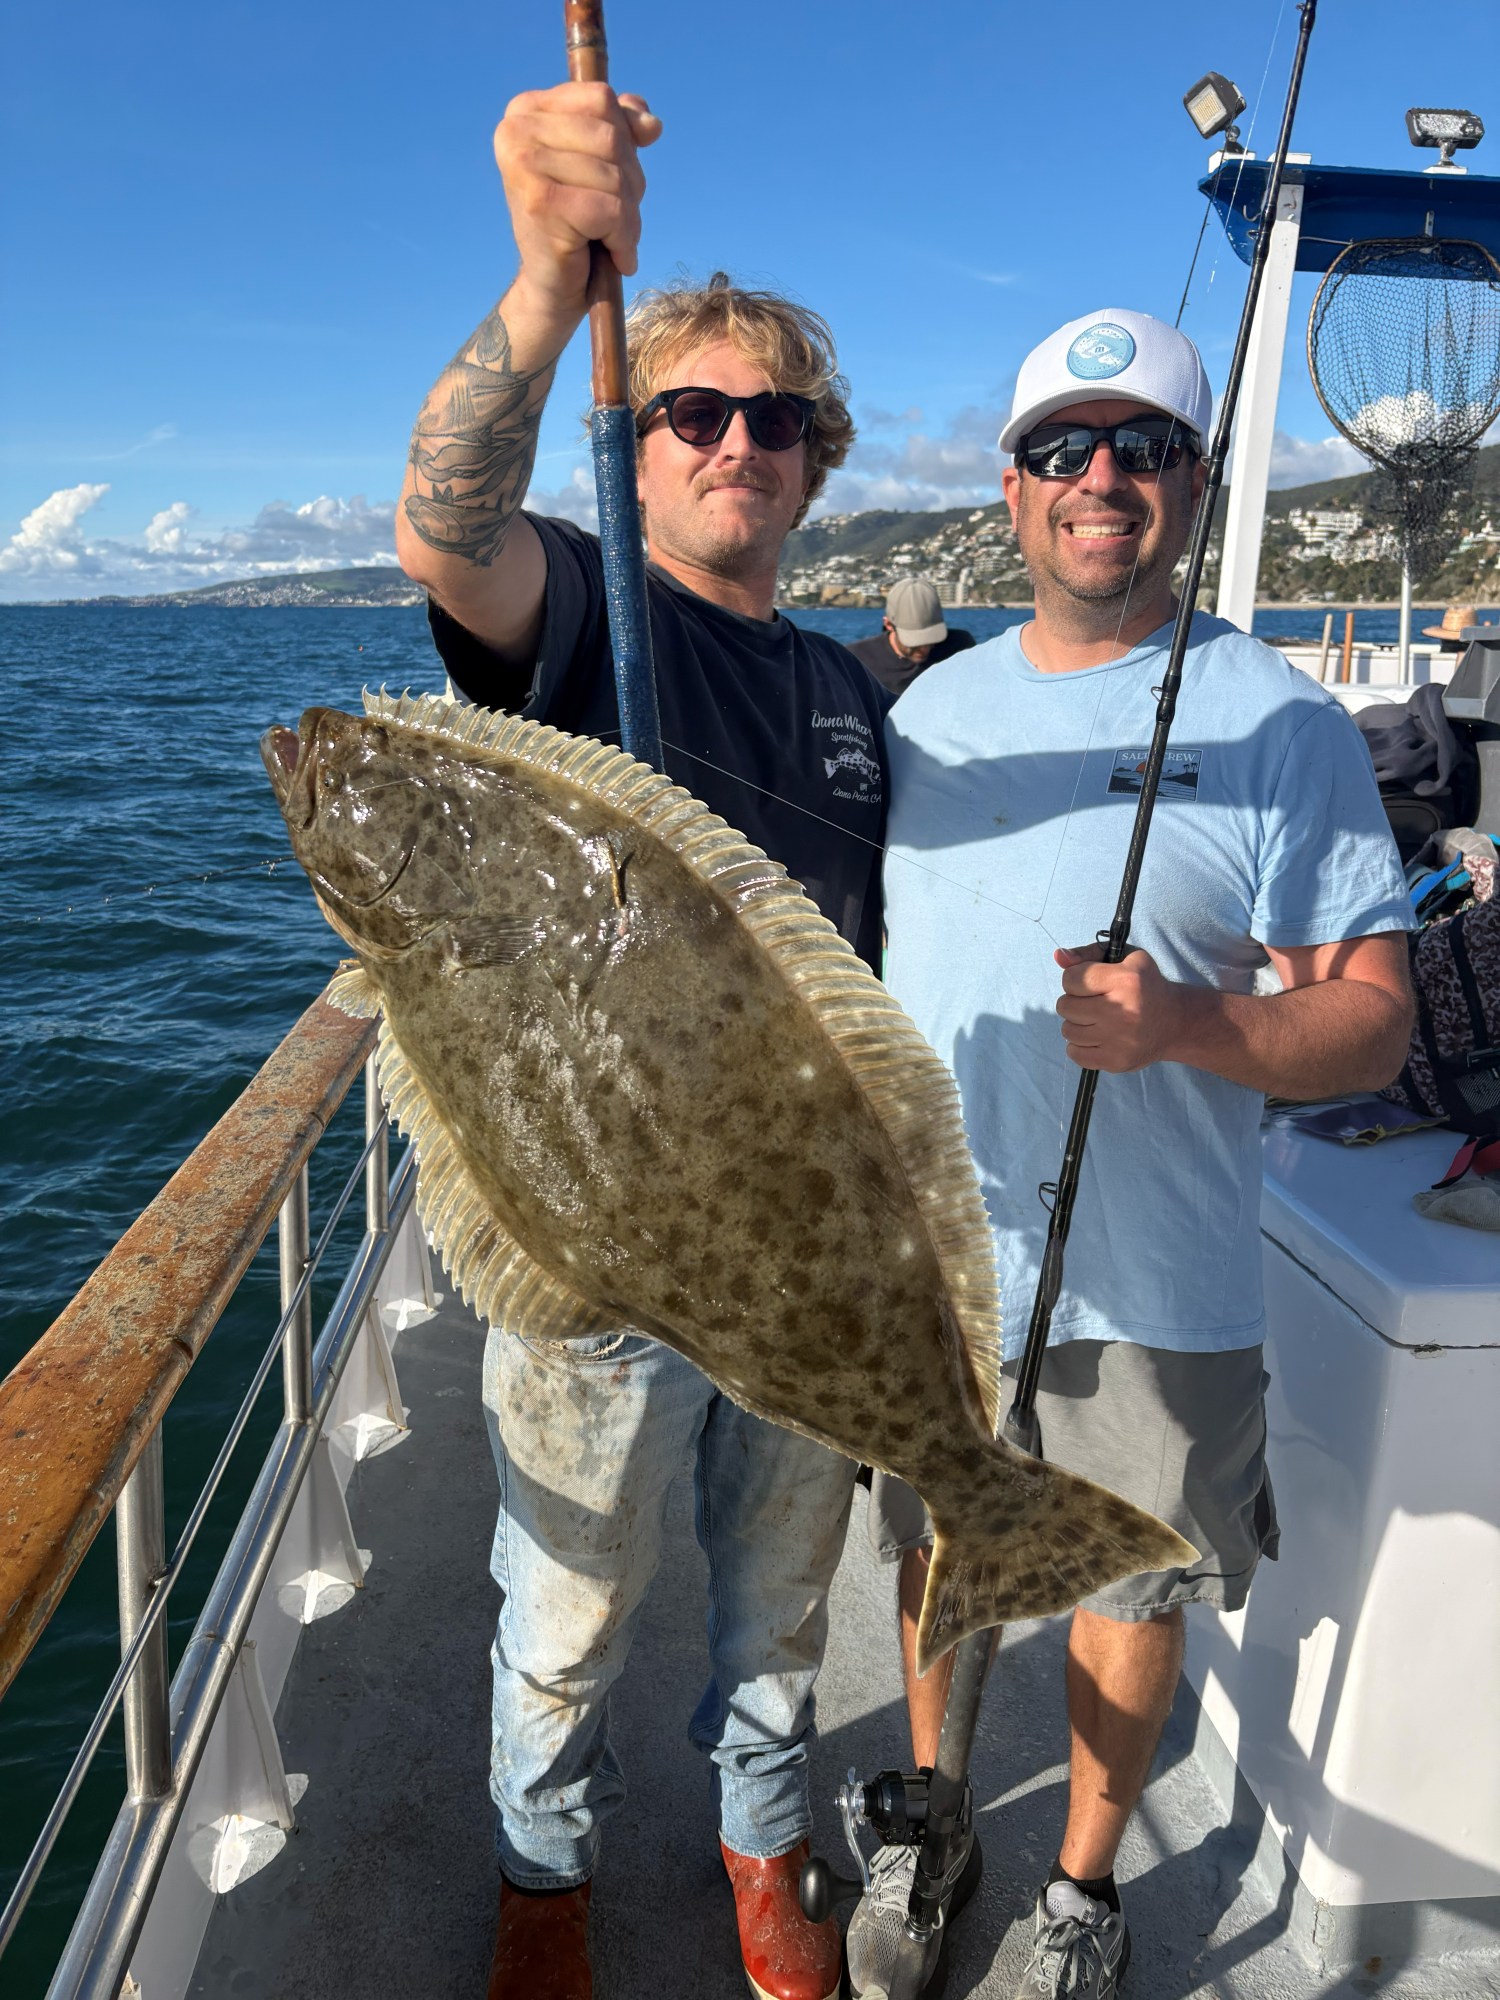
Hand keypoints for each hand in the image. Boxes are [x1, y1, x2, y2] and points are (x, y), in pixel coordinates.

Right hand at [495, 82, 661, 319]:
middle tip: (619, 218)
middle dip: (630, 182)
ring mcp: (524, 165)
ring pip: (614, 175)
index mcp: (525, 110)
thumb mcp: (599, 162)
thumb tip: (651, 123)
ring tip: (615, 239)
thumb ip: (621, 127)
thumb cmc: (577, 222)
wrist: (552, 287)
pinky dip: (623, 239)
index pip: (601, 99)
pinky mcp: (540, 203)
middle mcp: (516, 131)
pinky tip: (615, 256)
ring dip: (629, 217)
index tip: (616, 175)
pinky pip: (609, 211)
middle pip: (611, 137)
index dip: (625, 139)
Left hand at [1054, 943, 1187, 1072]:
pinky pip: (1075, 1053)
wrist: (1175, 1023)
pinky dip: (1080, 1045)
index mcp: (1124, 980)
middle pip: (1065, 1006)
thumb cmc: (1145, 986)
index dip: (1075, 979)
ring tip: (1097, 1020)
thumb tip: (1059, 956)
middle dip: (1074, 1002)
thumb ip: (1088, 954)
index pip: (1070, 979)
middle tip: (1093, 1003)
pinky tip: (1097, 1037)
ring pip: (1067, 1031)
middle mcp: (1121, 1011)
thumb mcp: (1125, 959)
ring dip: (1077, 1024)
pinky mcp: (1116, 1061)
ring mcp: (1119, 1040)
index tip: (1091, 983)